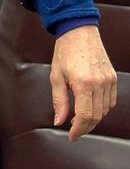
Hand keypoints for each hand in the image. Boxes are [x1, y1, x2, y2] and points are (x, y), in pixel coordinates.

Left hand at [49, 25, 116, 139]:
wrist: (79, 32)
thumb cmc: (65, 53)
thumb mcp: (56, 77)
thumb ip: (59, 101)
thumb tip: (59, 121)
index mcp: (84, 84)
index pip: (85, 116)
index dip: (78, 130)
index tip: (72, 136)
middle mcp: (99, 83)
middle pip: (96, 116)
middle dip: (85, 127)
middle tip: (75, 131)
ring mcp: (108, 80)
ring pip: (105, 110)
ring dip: (94, 119)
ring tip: (80, 120)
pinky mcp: (113, 77)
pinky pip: (110, 101)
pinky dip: (102, 109)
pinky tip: (91, 108)